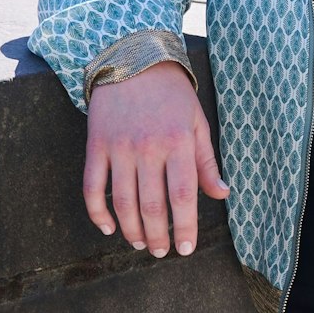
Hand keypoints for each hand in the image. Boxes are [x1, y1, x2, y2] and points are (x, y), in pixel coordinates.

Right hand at [84, 62, 228, 257]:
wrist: (132, 60)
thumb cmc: (172, 95)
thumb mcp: (197, 123)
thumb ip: (206, 162)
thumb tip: (221, 194)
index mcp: (178, 142)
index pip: (183, 195)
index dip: (185, 226)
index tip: (186, 249)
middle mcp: (148, 148)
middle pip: (151, 205)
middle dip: (158, 235)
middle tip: (163, 252)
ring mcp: (119, 148)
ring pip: (123, 201)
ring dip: (131, 229)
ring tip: (141, 244)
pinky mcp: (95, 146)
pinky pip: (92, 187)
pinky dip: (98, 212)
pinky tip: (109, 228)